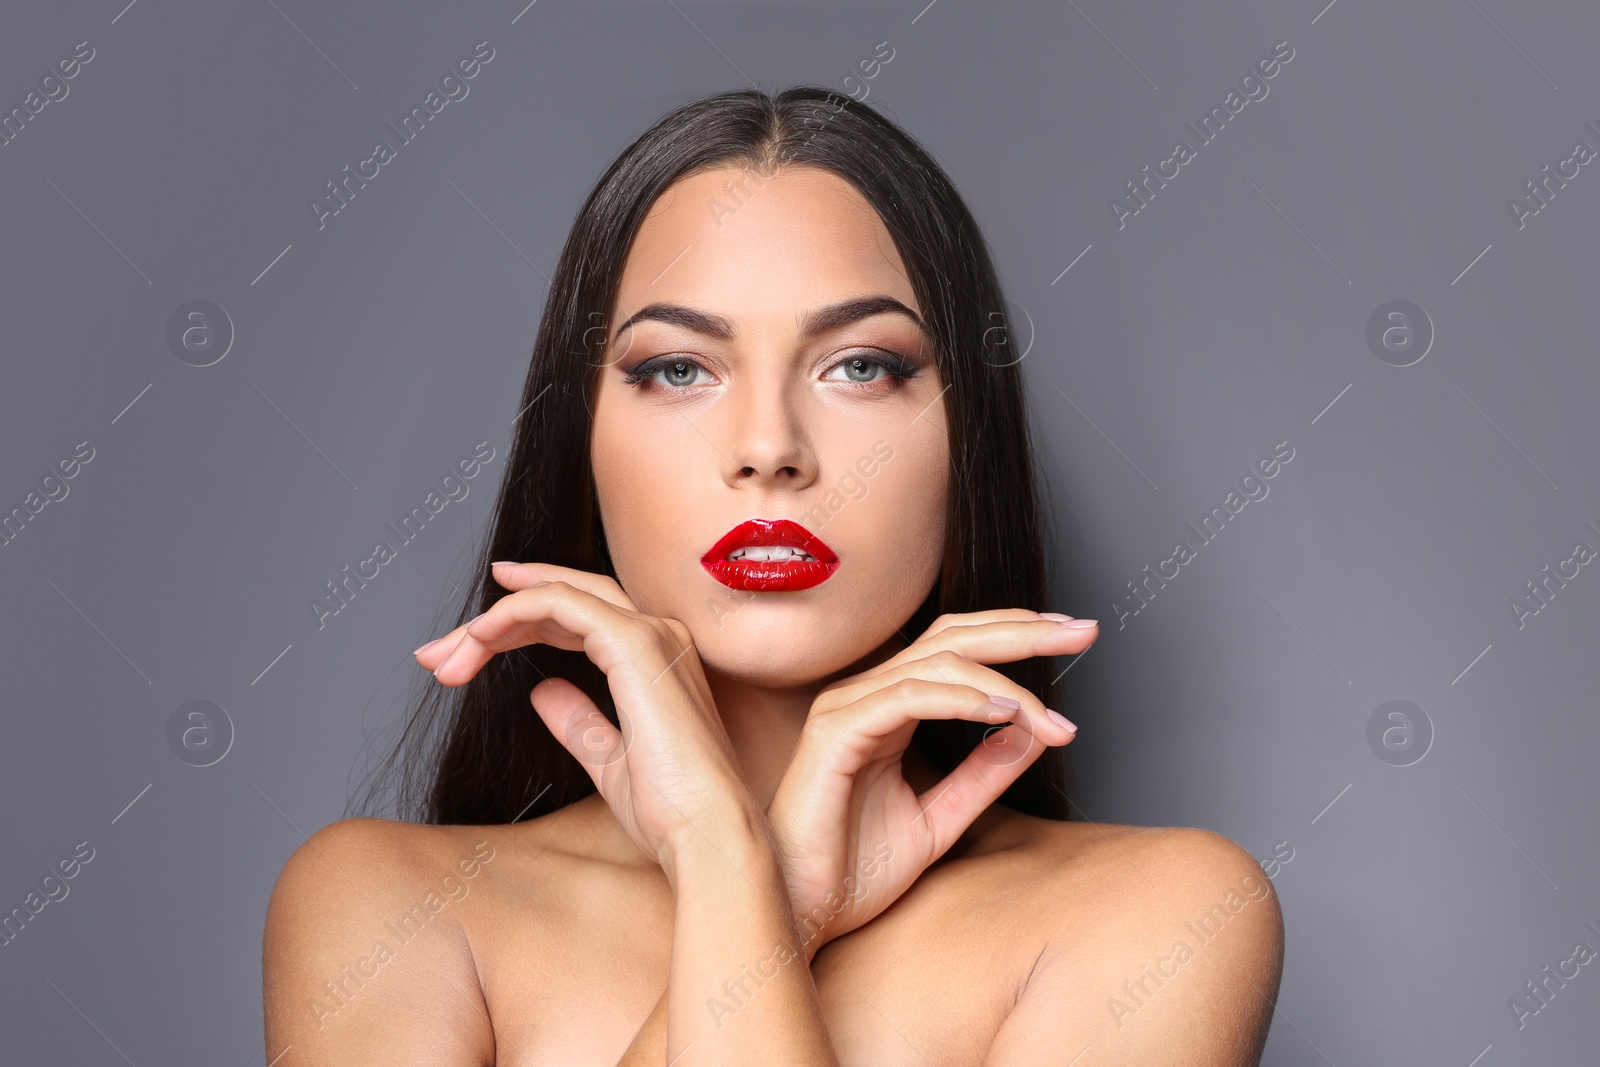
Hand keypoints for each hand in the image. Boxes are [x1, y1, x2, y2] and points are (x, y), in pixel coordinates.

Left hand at [413, 562, 760, 876]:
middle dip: (493, 623)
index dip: (518, 623)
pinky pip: (562, 605)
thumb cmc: (670, 812)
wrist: (705, 833)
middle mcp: (658, 635)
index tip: (467, 641)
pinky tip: (479, 637)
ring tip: (446, 657)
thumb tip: (543, 693)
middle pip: (561, 602)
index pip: (576, 620)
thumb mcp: (608, 762)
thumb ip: (579, 721)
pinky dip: (514, 612)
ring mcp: (650, 634)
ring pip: (556, 598)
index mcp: (656, 660)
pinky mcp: (635, 643)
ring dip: (492, 622)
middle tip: (437, 655)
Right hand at [765, 609, 1095, 958]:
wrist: (801, 912)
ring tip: (1049, 714)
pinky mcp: (834, 733)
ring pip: (938, 663)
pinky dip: (962, 699)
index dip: (1016, 636)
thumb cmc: (851, 871)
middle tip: (1082, 632)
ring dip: (1006, 682)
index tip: (1073, 640)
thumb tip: (1032, 733)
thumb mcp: (937, 820)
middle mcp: (865, 696)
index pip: (956, 648)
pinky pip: (909, 697)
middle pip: (952, 637)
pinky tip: (1004, 713)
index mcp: (885, 707)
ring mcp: (845, 708)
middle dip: (1024, 631)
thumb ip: (981, 775)